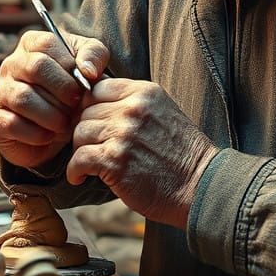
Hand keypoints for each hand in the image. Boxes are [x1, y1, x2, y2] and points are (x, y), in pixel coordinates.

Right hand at [0, 29, 108, 169]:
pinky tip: (49, 135)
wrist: (53, 130)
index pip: (47, 44)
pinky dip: (38, 133)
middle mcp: (11, 64)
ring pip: (24, 98)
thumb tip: (88, 71)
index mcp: (31, 45)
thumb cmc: (70, 91)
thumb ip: (94, 56)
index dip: (69, 65)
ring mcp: (0, 91)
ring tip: (65, 123)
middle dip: (63, 89)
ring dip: (52, 115)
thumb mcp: (87, 67)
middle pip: (36, 67)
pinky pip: (13, 124)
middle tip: (76, 104)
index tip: (84, 83)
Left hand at [66, 79, 216, 230]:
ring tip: (87, 163)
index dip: (88, 108)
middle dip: (83, 131)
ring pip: (79, 133)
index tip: (90, 124)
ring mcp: (124, 133)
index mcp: (143, 92)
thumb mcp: (161, 112)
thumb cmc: (180, 154)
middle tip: (88, 147)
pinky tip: (80, 177)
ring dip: (79, 150)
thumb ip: (131, 103)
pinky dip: (74, 170)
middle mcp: (132, 108)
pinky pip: (79, 158)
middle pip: (84, 111)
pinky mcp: (116, 160)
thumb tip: (93, 103)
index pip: (96, 88)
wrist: (201, 186)